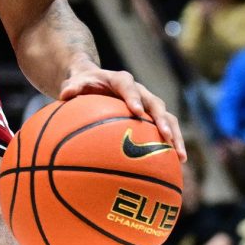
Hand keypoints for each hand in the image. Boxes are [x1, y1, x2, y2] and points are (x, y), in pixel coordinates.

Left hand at [58, 62, 186, 160]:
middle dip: (162, 120)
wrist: (95, 81)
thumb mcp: (75, 83)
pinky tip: (178, 163)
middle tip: (166, 136)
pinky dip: (172, 144)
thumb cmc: (84, 84)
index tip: (138, 112)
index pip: (129, 87)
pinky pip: (165, 129)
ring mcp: (149, 104)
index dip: (135, 99)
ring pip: (167, 118)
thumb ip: (72, 87)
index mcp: (121, 81)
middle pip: (156, 104)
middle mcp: (140, 91)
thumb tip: (64, 94)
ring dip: (175, 135)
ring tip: (180, 156)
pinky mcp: (152, 116)